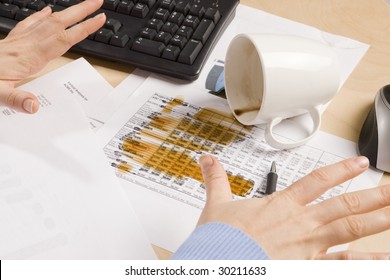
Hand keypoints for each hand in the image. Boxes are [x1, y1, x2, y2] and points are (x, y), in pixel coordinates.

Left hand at [0, 0, 104, 112]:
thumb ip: (17, 100)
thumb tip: (35, 106)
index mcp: (29, 57)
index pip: (63, 39)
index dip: (84, 29)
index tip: (99, 19)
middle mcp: (27, 44)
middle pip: (59, 23)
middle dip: (81, 11)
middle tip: (98, 2)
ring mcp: (20, 40)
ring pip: (48, 20)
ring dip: (67, 11)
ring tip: (82, 5)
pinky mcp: (13, 41)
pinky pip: (30, 23)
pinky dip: (42, 15)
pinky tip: (47, 11)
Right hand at [198, 155, 389, 258]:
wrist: (220, 262)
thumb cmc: (221, 238)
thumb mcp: (216, 204)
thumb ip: (216, 179)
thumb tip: (207, 160)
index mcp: (281, 205)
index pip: (317, 180)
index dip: (341, 170)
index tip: (360, 162)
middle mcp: (301, 222)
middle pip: (344, 204)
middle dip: (374, 195)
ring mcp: (308, 244)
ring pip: (351, 229)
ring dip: (378, 221)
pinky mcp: (308, 266)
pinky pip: (344, 264)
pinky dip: (366, 262)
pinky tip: (385, 259)